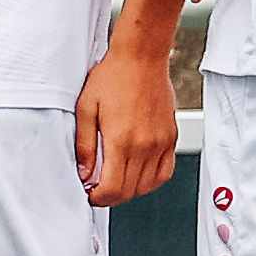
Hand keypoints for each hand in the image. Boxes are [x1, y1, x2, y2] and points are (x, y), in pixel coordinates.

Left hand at [74, 43, 179, 206]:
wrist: (141, 57)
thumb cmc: (112, 77)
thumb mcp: (86, 109)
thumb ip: (85, 146)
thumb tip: (85, 174)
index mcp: (121, 141)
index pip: (113, 189)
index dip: (99, 198)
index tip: (90, 193)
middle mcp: (145, 146)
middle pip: (130, 192)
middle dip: (111, 197)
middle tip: (98, 188)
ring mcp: (161, 143)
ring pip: (148, 186)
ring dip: (130, 190)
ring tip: (116, 180)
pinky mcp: (170, 137)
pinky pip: (165, 172)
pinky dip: (151, 181)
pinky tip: (137, 174)